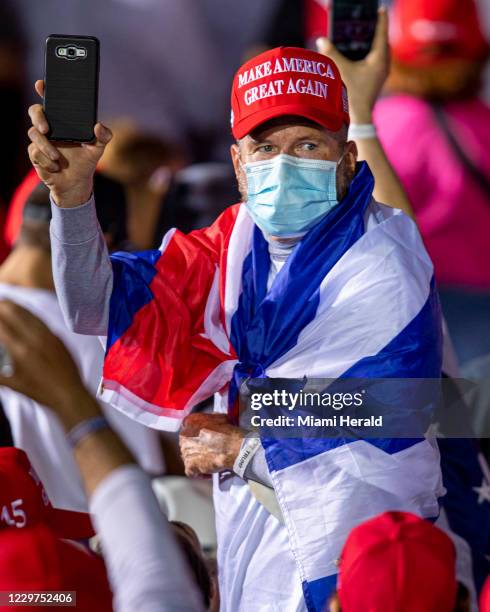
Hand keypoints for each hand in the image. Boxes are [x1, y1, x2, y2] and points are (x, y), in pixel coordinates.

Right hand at [0, 301, 91, 423]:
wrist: (70, 394)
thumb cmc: (40, 393)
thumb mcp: (13, 384)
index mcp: (21, 351)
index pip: (1, 325)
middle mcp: (34, 339)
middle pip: (14, 313)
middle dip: (2, 306)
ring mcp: (48, 336)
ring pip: (29, 313)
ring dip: (15, 306)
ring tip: (5, 303)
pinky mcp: (58, 337)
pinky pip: (41, 320)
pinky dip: (29, 314)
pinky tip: (25, 312)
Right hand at [27, 80, 112, 206]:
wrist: (77, 183)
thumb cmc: (86, 160)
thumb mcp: (98, 148)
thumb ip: (104, 136)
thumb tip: (99, 126)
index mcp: (63, 120)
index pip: (52, 100)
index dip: (44, 90)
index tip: (42, 85)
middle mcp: (50, 126)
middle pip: (35, 112)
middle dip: (38, 117)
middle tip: (46, 128)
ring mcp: (41, 140)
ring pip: (33, 134)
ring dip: (45, 146)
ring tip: (57, 158)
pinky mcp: (36, 154)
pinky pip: (35, 152)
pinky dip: (46, 161)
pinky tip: (55, 167)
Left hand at [179, 413, 244, 477]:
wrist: (232, 447)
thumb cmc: (228, 432)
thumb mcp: (220, 418)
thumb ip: (210, 419)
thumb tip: (211, 422)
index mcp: (190, 422)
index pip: (186, 428)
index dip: (195, 435)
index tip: (202, 439)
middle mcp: (184, 435)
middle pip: (186, 443)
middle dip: (195, 448)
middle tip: (207, 451)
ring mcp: (185, 451)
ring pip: (187, 457)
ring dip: (197, 460)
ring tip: (209, 462)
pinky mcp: (189, 465)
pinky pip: (191, 471)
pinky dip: (199, 473)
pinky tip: (208, 472)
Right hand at [316, 8, 388, 123]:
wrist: (359, 117)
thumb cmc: (352, 94)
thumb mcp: (341, 70)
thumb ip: (331, 53)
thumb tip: (321, 40)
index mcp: (379, 59)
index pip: (381, 33)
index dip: (380, 20)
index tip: (380, 9)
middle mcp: (384, 65)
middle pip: (383, 42)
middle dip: (376, 30)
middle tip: (371, 20)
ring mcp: (382, 73)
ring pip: (381, 52)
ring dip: (374, 42)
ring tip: (366, 35)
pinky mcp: (377, 80)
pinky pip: (377, 60)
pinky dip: (372, 53)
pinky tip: (362, 53)